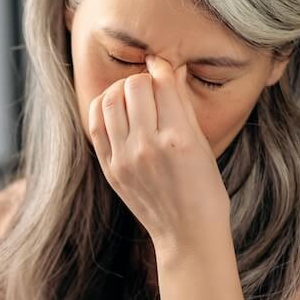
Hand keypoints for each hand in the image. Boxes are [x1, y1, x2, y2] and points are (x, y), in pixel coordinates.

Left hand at [86, 55, 229, 252]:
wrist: (187, 233)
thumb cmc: (204, 189)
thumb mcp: (202, 144)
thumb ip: (182, 105)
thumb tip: (170, 69)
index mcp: (179, 139)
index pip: (162, 82)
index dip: (162, 68)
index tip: (163, 66)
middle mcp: (148, 147)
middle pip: (133, 86)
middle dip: (142, 78)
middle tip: (150, 87)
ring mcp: (124, 159)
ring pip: (109, 101)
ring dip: (120, 90)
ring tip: (132, 96)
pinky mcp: (109, 169)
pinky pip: (95, 125)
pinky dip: (103, 109)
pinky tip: (116, 110)